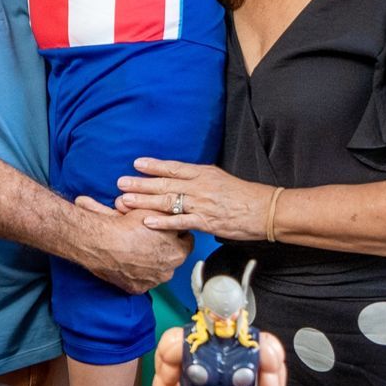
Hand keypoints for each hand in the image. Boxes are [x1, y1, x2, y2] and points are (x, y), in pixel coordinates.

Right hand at [72, 196, 188, 294]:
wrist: (103, 241)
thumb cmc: (129, 226)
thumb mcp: (158, 211)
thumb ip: (173, 215)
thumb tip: (179, 214)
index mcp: (178, 252)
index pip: (186, 240)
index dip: (176, 232)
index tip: (166, 228)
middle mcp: (169, 270)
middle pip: (173, 257)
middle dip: (165, 248)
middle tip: (151, 237)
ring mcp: (153, 282)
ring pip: (158, 270)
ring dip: (152, 262)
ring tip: (138, 249)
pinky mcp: (137, 288)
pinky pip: (141, 280)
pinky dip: (137, 272)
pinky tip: (129, 261)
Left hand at [114, 159, 272, 242]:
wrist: (265, 209)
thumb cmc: (245, 196)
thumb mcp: (221, 180)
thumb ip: (201, 180)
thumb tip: (184, 181)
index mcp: (204, 174)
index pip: (174, 168)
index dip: (154, 165)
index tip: (136, 163)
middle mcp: (200, 186)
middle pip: (165, 183)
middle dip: (140, 183)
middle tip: (120, 182)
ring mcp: (202, 204)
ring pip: (168, 201)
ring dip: (144, 201)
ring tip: (125, 200)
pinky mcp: (206, 221)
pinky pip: (180, 222)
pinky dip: (163, 222)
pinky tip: (147, 222)